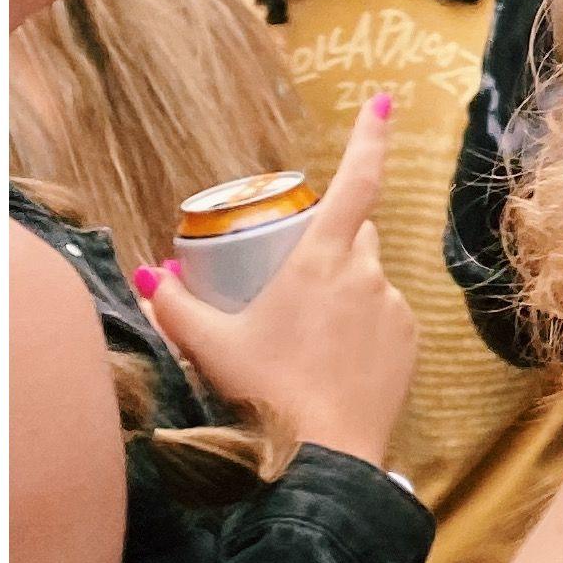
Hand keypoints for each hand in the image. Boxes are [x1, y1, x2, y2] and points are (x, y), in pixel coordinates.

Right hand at [139, 93, 420, 474]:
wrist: (324, 460)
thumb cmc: (265, 397)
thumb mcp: (210, 348)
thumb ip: (176, 307)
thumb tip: (151, 275)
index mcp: (323, 261)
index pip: (357, 182)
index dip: (371, 137)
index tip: (383, 101)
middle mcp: (367, 275)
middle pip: (355, 233)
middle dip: (328, 241)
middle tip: (288, 281)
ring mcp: (394, 309)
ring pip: (369, 279)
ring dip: (343, 290)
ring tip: (304, 338)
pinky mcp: (411, 342)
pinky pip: (384, 317)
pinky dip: (362, 326)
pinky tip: (332, 361)